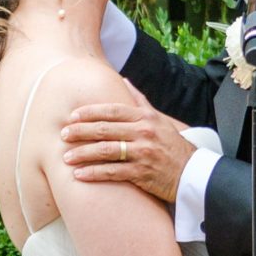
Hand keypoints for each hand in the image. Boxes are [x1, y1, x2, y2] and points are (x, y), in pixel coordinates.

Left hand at [61, 85, 192, 202]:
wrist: (193, 174)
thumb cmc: (172, 146)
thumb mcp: (158, 119)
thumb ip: (139, 101)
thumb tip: (123, 80)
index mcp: (145, 118)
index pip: (112, 110)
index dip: (89, 112)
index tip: (71, 116)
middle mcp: (143, 133)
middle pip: (104, 129)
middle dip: (80, 131)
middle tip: (62, 134)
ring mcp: (143, 153)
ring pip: (106, 151)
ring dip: (82, 154)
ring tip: (66, 157)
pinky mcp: (143, 174)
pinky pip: (113, 172)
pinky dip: (94, 173)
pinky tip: (79, 175)